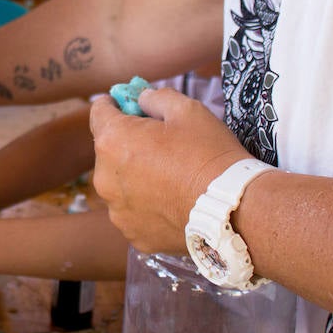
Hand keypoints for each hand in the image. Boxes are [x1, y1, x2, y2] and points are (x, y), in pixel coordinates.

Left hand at [88, 86, 248, 252]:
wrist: (234, 209)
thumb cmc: (209, 154)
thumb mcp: (187, 109)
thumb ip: (155, 97)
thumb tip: (141, 99)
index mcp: (112, 142)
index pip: (98, 112)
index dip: (114, 104)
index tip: (129, 106)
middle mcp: (104, 178)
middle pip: (107, 150)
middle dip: (127, 143)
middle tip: (159, 144)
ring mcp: (117, 211)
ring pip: (119, 184)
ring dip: (134, 176)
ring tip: (168, 177)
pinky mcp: (133, 235)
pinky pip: (133, 212)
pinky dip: (145, 205)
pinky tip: (170, 202)